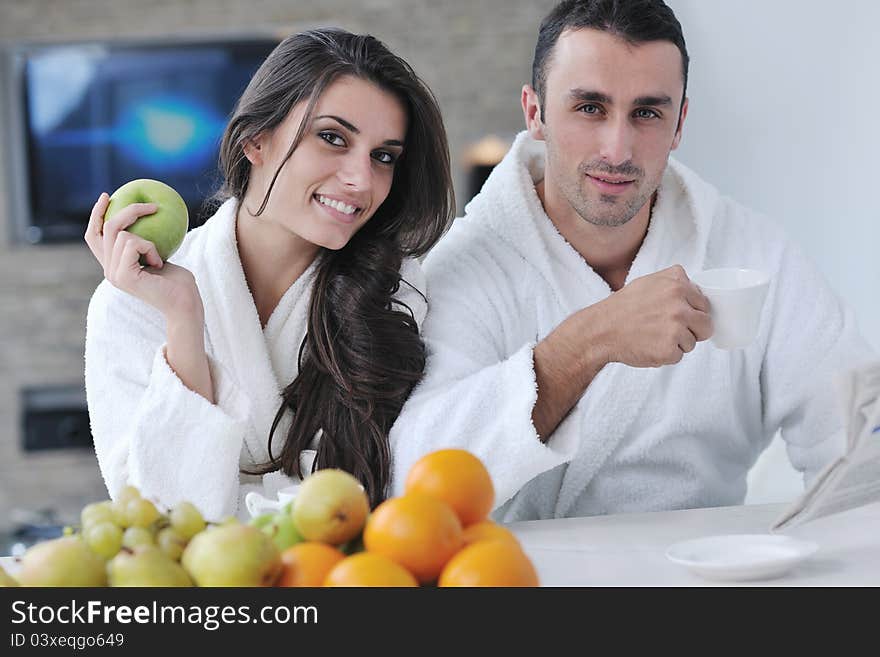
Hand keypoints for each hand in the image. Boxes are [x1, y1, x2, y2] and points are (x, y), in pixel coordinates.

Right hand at [84, 193, 202, 322]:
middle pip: (106, 228)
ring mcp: (113, 273)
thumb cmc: (178, 282)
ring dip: (148, 241)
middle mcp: (108, 270)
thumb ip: (146, 242)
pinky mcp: (122, 275)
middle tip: (151, 207)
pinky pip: (132, 243)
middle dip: (128, 211)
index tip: (107, 196)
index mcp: (114, 265)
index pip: (94, 236)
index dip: (96, 214)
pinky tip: (158, 263)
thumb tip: (148, 214)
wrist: (184, 304)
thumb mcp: (159, 255)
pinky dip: (150, 248)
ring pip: (121, 234)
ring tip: (158, 258)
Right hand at [597, 265, 712, 366]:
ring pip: (693, 343)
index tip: (677, 316)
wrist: (601, 330)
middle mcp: (679, 305)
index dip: (693, 313)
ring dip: (676, 344)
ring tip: (653, 336)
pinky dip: (666, 356)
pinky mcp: (669, 350)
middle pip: (706, 325)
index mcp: (677, 285)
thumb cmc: (622, 308)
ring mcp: (676, 328)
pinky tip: (649, 346)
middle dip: (692, 330)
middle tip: (668, 330)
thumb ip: (674, 281)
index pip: (705, 304)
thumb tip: (696, 290)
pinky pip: (679, 356)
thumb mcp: (648, 282)